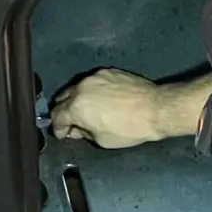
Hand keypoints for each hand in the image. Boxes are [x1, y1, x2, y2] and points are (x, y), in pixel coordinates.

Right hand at [50, 70, 211, 149]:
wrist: (155, 108)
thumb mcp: (101, 140)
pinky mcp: (109, 72)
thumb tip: (76, 130)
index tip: (63, 134)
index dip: (58, 129)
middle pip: (62, 99)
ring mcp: (95, 77)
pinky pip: (93, 81)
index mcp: (76, 106)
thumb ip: (83, 133)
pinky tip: (100, 99)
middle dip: (63, 112)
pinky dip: (91, 91)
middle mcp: (81, 88)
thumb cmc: (128, 129)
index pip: (56, 117)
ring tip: (85, 110)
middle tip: (70, 123)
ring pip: (76, 87)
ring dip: (76, 99)